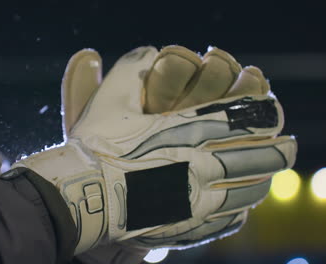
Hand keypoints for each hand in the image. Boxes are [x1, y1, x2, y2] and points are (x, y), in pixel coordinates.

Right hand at [13, 46, 296, 253]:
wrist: (82, 194)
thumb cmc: (95, 146)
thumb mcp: (109, 98)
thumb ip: (131, 68)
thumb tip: (149, 51)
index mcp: (183, 132)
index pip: (238, 120)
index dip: (263, 114)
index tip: (276, 113)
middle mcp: (197, 165)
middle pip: (252, 158)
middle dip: (278, 152)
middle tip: (291, 148)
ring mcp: (193, 199)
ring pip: (244, 191)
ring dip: (263, 181)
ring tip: (271, 178)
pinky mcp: (184, 224)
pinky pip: (223, 221)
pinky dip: (238, 212)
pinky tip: (240, 209)